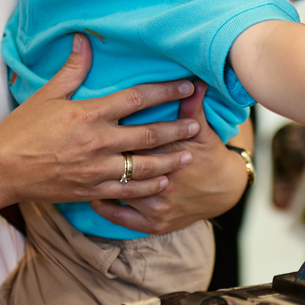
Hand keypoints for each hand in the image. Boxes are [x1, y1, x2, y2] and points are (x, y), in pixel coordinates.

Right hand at [0, 34, 201, 206]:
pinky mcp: (91, 190)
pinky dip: (148, 187)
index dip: (165, 91)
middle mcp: (98, 142)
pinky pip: (128, 190)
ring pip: (143, 166)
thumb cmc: (21, 129)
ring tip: (188, 155)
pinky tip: (163, 182)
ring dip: (169, 160)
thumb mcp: (46, 95)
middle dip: (176, 129)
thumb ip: (72, 69)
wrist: (0, 169)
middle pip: (148, 135)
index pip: (136, 99)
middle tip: (197, 126)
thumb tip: (84, 39)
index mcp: (89, 114)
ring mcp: (96, 169)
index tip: (186, 86)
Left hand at [94, 84, 250, 235]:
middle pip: (123, 165)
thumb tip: (193, 80)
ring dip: (98, 181)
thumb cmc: (209, 156)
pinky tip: (92, 196)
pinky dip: (105, 207)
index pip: (134, 140)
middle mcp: (162, 183)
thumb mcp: (201, 130)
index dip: (113, 131)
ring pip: (120, 192)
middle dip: (101, 156)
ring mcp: (157, 206)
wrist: (225, 192)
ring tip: (79, 169)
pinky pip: (120, 217)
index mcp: (170, 155)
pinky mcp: (153, 224)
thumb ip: (191, 106)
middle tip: (82, 146)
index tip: (94, 123)